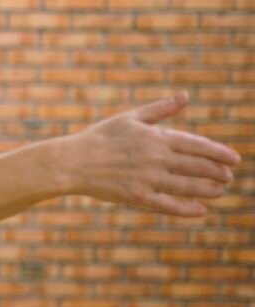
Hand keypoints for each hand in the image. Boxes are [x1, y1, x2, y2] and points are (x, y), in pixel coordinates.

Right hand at [65, 91, 241, 216]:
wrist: (72, 162)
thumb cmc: (99, 138)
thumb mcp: (130, 118)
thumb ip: (160, 109)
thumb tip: (185, 96)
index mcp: (156, 137)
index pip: (197, 145)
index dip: (218, 153)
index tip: (234, 159)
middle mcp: (156, 158)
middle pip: (196, 166)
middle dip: (217, 172)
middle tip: (229, 176)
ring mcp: (148, 179)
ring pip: (187, 186)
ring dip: (208, 189)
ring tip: (221, 191)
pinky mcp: (138, 196)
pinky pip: (168, 204)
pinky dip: (187, 208)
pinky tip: (201, 210)